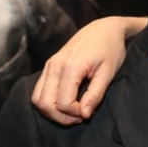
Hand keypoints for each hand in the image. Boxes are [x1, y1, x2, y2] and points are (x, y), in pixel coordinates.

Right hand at [31, 16, 147, 124]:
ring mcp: (49, 65)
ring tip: (74, 112)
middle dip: (61, 117)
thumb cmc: (110, 49)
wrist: (104, 29)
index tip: (89, 112)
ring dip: (52, 112)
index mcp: (70, 67)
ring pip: (37, 100)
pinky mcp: (49, 66)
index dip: (76, 114)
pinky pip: (38, 91)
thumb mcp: (108, 73)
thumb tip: (84, 115)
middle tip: (81, 117)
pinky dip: (48, 102)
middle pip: (45, 104)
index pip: (63, 103)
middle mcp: (54, 66)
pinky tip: (66, 103)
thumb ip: (95, 94)